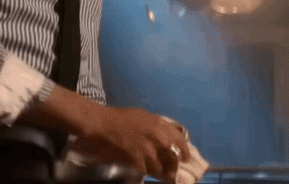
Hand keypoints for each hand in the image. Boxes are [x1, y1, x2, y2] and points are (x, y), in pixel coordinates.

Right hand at [72, 107, 189, 182]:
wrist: (103, 125)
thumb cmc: (121, 118)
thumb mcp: (144, 116)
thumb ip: (158, 127)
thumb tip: (169, 138)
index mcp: (160, 125)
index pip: (181, 141)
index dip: (185, 152)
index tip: (185, 158)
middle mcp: (159, 138)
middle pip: (174, 159)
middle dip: (172, 164)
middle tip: (168, 166)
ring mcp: (149, 152)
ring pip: (160, 168)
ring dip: (156, 168)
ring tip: (149, 164)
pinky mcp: (138, 163)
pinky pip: (147, 171)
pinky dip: (144, 170)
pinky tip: (138, 164)